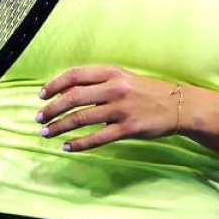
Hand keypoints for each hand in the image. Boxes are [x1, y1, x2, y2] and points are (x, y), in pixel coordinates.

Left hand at [36, 66, 185, 151]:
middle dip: (51, 109)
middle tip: (39, 118)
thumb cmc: (148, 91)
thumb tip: (68, 91)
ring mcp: (121, 109)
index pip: (75, 75)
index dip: (54, 85)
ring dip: (59, 126)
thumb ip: (100, 82)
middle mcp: (114, 88)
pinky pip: (96, 138)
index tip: (41, 95)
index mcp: (112, 72)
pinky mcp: (127, 128)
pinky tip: (68, 146)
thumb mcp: (125, 78)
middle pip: (73, 97)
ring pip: (80, 118)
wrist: (179, 105)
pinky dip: (79, 143)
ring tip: (47, 133)